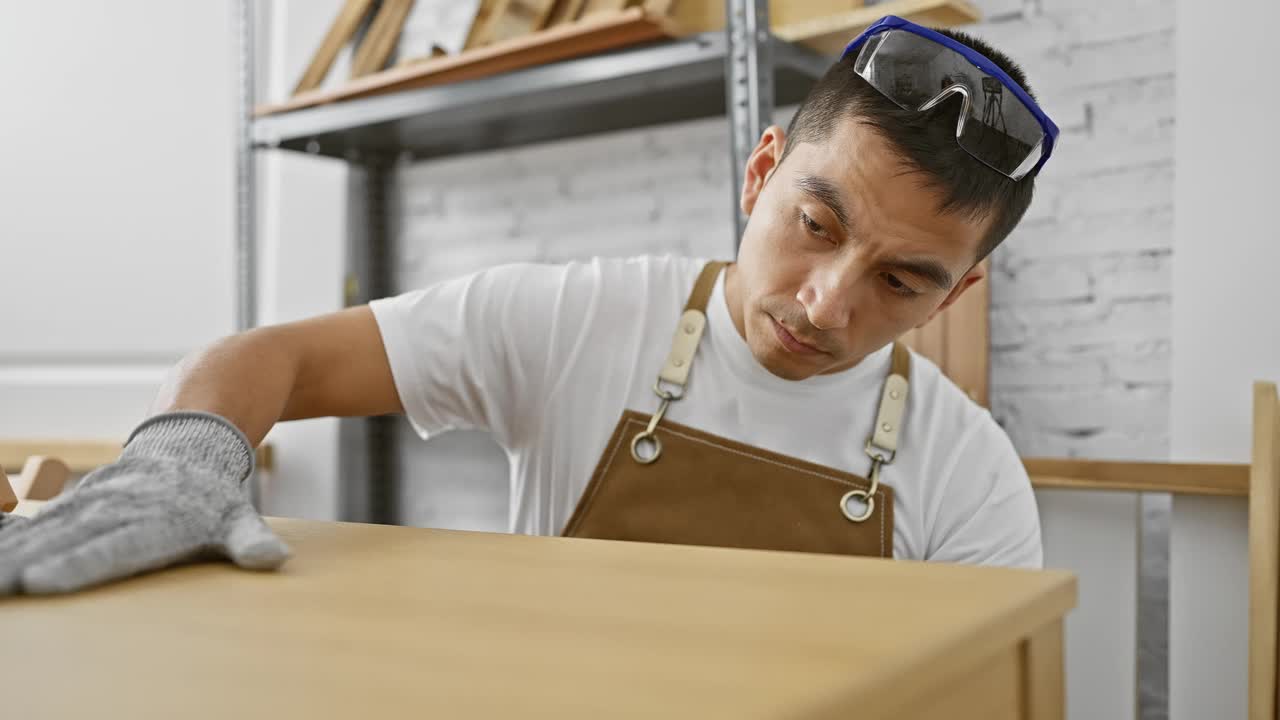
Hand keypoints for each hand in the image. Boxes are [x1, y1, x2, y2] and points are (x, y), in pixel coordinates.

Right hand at [0, 412, 289, 593]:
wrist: (194, 432)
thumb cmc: (216, 492)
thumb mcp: (238, 515)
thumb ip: (249, 539)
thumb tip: (271, 559)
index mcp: (159, 518)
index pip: (114, 547)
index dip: (78, 565)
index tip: (41, 583)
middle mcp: (123, 507)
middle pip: (71, 541)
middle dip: (29, 565)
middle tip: (1, 587)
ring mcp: (99, 500)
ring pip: (50, 528)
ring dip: (14, 552)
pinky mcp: (83, 499)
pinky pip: (42, 520)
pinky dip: (13, 536)